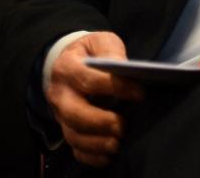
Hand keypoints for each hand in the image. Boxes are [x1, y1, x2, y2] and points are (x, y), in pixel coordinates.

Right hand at [45, 31, 143, 167]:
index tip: (140, 94)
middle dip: (100, 122)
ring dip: (95, 143)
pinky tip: (107, 158)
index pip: (89, 79)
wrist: (66, 63)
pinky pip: (73, 147)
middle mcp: (60, 94)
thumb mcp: (100, 42)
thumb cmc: (89, 52)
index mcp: (68, 68)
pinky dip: (89, 156)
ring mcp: (60, 114)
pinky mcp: (66, 127)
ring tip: (116, 144)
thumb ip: (111, 51)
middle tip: (123, 126)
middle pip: (74, 113)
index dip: (115, 87)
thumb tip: (124, 68)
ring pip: (72, 133)